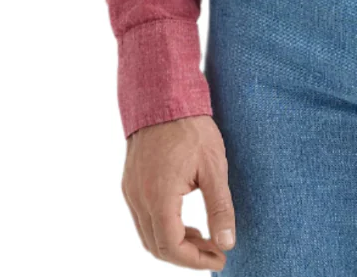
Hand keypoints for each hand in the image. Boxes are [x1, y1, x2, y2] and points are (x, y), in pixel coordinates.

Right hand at [122, 114, 235, 269]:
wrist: (164, 96)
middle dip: (186, 256)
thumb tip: (227, 243)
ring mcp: (131, 191)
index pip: (172, 247)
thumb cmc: (192, 128)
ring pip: (148, 235)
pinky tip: (184, 220)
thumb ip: (220, 207)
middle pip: (157, 246)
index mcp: (158, 197)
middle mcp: (138, 198)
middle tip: (214, 252)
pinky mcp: (130, 183)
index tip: (219, 258)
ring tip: (202, 237)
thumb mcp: (213, 167)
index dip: (195, 260)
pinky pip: (143, 218)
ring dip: (174, 243)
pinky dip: (163, 227)